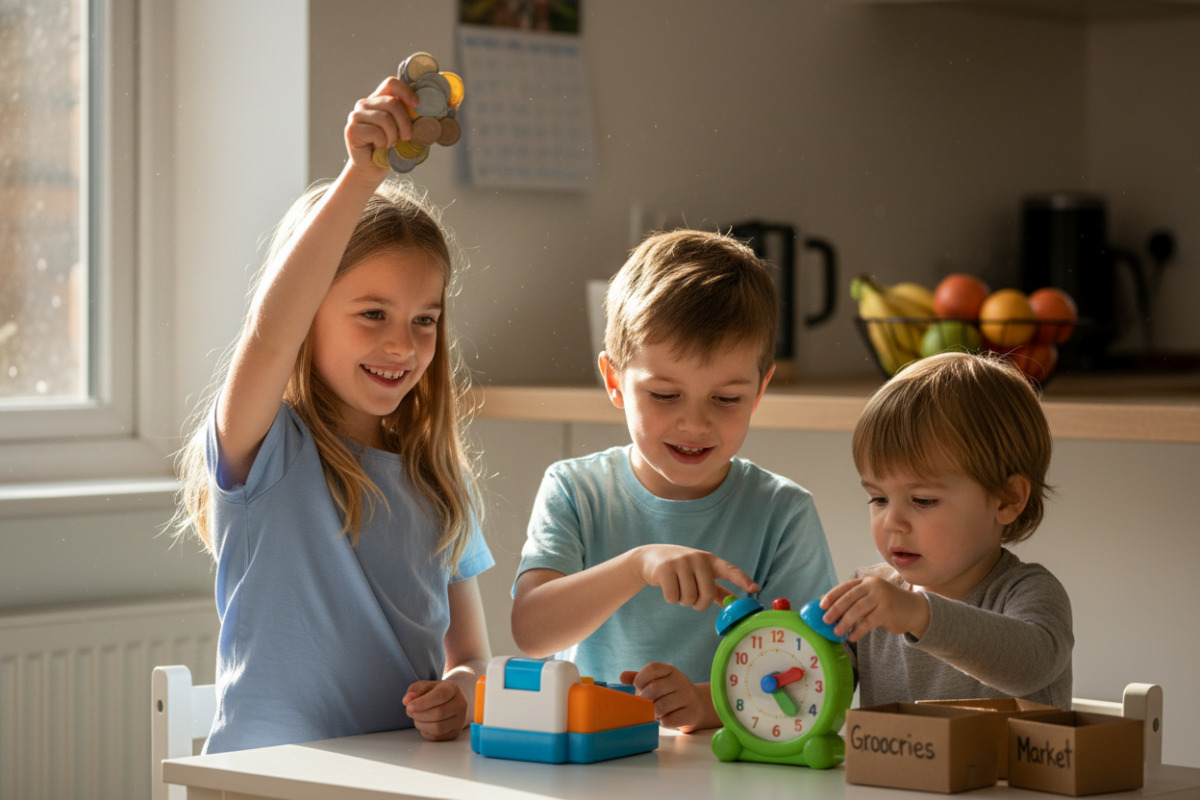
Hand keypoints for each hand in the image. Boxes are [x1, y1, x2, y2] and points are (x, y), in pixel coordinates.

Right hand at [344, 77, 419, 171]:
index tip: (417, 105)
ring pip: (384, 118)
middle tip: (407, 137)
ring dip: (393, 136)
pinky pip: (375, 132)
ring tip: (389, 144)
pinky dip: (382, 143)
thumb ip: (414, 121)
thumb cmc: (390, 150)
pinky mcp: (352, 129)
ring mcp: (356, 116)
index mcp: (379, 100)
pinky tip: (378, 147)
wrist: (372, 170)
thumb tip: (437, 115)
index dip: (406, 91)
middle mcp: (365, 104)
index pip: (391, 83)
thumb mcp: (406, 132)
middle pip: (391, 103)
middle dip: (405, 123)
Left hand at [402, 679, 467, 740]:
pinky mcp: (455, 732)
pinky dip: (425, 731)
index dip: (423, 702)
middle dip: (419, 714)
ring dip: (421, 724)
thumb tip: (407, 700)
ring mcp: (460, 720)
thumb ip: (414, 690)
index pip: (441, 695)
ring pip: (438, 728)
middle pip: (439, 713)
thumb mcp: (424, 686)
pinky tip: (424, 723)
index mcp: (453, 688)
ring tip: (417, 717)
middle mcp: (460, 704)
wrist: (448, 702)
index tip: (409, 707)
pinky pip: (436, 737)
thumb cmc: (434, 693)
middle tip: (409, 711)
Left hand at [619, 663, 717, 732]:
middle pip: (654, 689)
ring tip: (653, 714)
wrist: (697, 705)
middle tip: (643, 707)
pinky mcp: (693, 713)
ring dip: (653, 713)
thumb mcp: (656, 682)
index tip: (638, 690)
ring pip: (661, 706)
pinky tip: (664, 720)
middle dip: (644, 701)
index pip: (651, 669)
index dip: (639, 680)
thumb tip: (622, 676)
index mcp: (670, 670)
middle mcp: (681, 680)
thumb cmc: (669, 693)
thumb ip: (638, 678)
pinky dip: (663, 722)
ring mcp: (688, 696)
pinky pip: (670, 720)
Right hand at [634, 545, 757, 609]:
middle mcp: (698, 559)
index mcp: (710, 560)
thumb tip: (734, 603)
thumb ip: (716, 589)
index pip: (730, 570)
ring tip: (678, 589)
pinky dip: (671, 599)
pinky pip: (673, 597)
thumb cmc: (680, 569)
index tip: (755, 589)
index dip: (742, 580)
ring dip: (683, 601)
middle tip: (693, 601)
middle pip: (707, 594)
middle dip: (700, 604)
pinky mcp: (665, 569)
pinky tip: (667, 588)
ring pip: (689, 598)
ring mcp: (681, 562)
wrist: (650, 558)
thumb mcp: (699, 574)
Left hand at [819, 576, 930, 642]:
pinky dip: (858, 630)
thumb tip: (832, 611)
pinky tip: (851, 636)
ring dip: (844, 622)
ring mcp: (881, 598)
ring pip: (857, 610)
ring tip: (836, 632)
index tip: (821, 606)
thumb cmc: (889, 605)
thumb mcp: (873, 597)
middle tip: (825, 621)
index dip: (832, 596)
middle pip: (849, 598)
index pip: (845, 587)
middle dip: (835, 610)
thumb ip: (857, 600)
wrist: (915, 610)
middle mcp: (874, 586)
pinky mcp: (887, 611)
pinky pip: (868, 622)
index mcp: (867, 581)